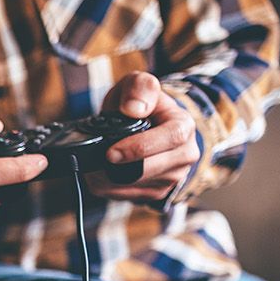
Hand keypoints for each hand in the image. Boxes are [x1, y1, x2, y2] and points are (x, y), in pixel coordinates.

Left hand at [87, 72, 199, 201]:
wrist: (146, 123)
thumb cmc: (142, 104)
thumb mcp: (139, 84)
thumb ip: (139, 88)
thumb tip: (133, 109)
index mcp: (184, 126)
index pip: (170, 139)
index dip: (139, 147)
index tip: (111, 152)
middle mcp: (185, 155)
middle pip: (151, 170)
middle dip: (118, 168)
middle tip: (95, 160)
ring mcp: (172, 177)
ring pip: (136, 186)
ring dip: (108, 178)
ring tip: (95, 162)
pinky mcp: (156, 192)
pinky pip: (127, 196)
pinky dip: (108, 187)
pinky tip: (101, 172)